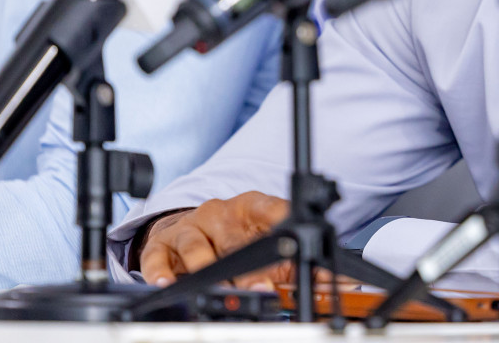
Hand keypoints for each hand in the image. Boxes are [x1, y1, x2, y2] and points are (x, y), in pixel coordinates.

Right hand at [138, 191, 289, 288]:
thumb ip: (302, 266)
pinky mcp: (163, 243)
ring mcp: (190, 226)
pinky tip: (168, 283)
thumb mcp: (272, 252)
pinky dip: (161, 271)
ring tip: (218, 290)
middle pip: (234, 239)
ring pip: (196, 246)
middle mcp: (219, 213)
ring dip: (208, 270)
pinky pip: (158, 256)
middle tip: (261, 288)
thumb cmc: (236, 243)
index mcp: (251, 208)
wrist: (192, 233)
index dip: (282, 220)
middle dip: (248, 268)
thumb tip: (340, 283)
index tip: (295, 233)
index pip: (271, 208)